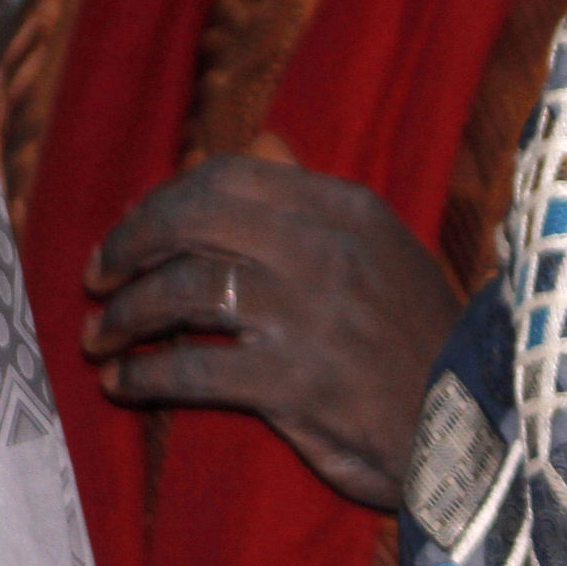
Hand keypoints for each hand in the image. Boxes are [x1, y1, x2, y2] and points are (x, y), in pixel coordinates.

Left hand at [83, 154, 464, 510]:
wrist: (467, 424)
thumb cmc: (416, 338)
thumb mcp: (382, 250)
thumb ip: (314, 200)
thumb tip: (264, 141)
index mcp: (349, 209)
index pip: (231, 175)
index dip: (165, 199)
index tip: (135, 232)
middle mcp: (327, 249)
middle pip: (195, 220)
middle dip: (129, 246)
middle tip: (99, 279)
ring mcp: (311, 313)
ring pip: (185, 290)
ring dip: (125, 315)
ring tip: (101, 338)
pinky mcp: (294, 380)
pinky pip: (191, 369)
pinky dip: (143, 376)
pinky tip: (123, 383)